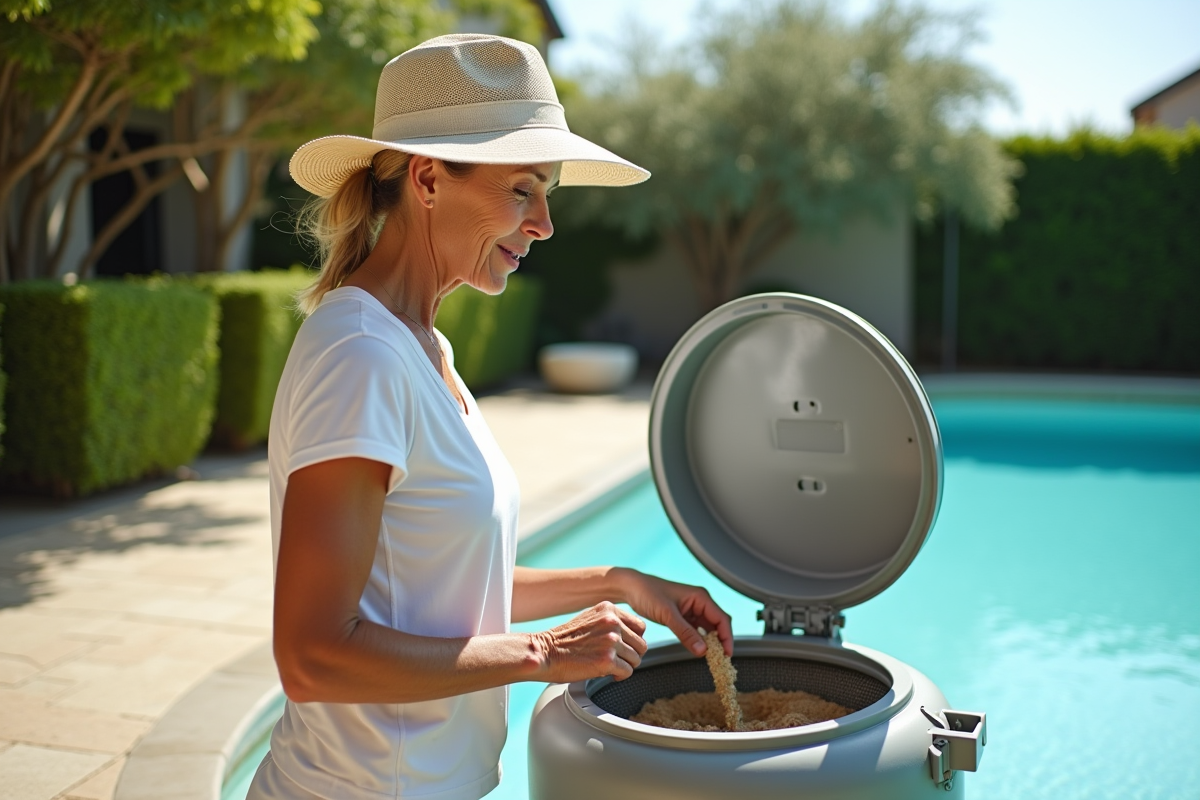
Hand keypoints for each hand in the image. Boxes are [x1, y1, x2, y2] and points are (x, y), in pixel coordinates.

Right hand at [532, 601, 647, 682]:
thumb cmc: (563, 640)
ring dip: (625, 666)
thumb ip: (610, 622)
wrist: (544, 652)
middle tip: (617, 660)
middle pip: (641, 644)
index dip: (634, 640)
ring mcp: (611, 641)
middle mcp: (612, 622)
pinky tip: (606, 673)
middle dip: (631, 655)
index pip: (640, 627)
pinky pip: (627, 672)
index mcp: (609, 609)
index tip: (624, 647)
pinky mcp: (607, 660)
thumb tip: (630, 635)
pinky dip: (619, 676)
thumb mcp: (590, 619)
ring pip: (636, 659)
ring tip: (610, 666)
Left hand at [616, 569, 733, 657]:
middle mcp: (700, 603)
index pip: (722, 619)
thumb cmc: (648, 593)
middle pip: (718, 625)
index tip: (727, 654)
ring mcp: (692, 610)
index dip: (727, 637)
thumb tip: (703, 650)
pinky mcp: (684, 617)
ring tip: (712, 658)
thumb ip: (685, 633)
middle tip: (720, 660)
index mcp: (701, 597)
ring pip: (709, 629)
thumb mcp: (667, 614)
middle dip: (721, 642)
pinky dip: (700, 641)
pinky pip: (697, 631)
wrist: (631, 588)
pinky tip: (698, 650)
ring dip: (711, 643)